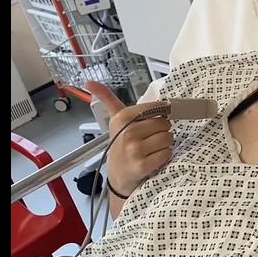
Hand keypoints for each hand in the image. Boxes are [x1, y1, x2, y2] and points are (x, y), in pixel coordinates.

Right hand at [84, 81, 172, 195]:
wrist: (118, 174)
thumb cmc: (120, 144)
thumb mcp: (114, 119)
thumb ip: (107, 98)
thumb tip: (89, 82)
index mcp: (122, 117)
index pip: (156, 108)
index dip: (159, 114)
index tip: (151, 122)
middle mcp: (128, 132)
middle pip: (164, 123)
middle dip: (161, 130)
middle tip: (149, 138)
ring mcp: (135, 150)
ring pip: (168, 138)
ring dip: (164, 144)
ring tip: (150, 148)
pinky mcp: (142, 165)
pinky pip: (166, 153)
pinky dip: (163, 156)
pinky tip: (152, 158)